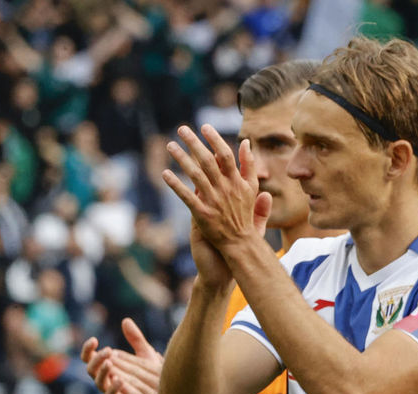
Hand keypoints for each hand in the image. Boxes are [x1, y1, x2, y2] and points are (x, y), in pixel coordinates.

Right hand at [81, 318, 164, 393]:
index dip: (88, 349)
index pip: (91, 357)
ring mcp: (112, 392)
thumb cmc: (151, 377)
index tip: (94, 339)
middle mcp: (107, 379)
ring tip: (110, 362)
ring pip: (98, 382)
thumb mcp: (145, 355)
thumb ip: (136, 340)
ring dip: (102, 372)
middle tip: (108, 350)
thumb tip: (125, 320)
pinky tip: (120, 379)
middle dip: (96, 358)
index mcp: (109, 367)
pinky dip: (113, 388)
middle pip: (91, 368)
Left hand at [162, 124, 271, 257]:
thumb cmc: (245, 214)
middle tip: (181, 129)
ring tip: (170, 146)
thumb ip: (250, 165)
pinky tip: (165, 174)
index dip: (215, 139)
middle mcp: (225, 189)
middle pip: (207, 161)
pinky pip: (186, 197)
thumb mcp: (252, 188)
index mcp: (237, 182)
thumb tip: (246, 142)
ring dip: (181, 159)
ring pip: (195, 176)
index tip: (204, 126)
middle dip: (194, 143)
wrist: (241, 244)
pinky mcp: (202, 214)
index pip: (225, 155)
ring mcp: (213, 202)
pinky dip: (176, 185)